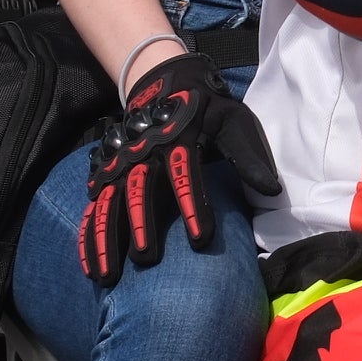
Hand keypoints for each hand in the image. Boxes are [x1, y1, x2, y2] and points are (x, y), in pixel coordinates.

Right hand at [78, 53, 283, 285]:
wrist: (165, 83)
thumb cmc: (207, 110)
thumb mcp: (233, 121)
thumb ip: (249, 155)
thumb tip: (272, 190)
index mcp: (177, 136)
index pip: (184, 172)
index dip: (193, 205)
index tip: (201, 239)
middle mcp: (143, 151)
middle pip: (139, 189)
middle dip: (142, 225)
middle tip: (147, 259)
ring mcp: (119, 164)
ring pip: (110, 202)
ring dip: (107, 239)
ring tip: (108, 277)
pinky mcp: (104, 175)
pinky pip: (93, 208)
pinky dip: (89, 237)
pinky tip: (92, 267)